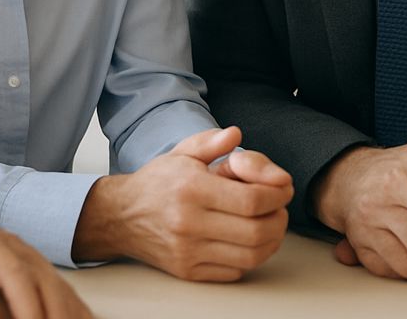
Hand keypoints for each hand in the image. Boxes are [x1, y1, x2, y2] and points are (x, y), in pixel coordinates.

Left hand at [0, 221, 90, 318]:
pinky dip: (74, 314)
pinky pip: (64, 294)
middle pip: (44, 282)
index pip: (14, 275)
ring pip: (60, 289)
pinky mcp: (37, 270)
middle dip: (53, 317)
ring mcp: (28, 255)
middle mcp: (10, 244)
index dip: (29, 309)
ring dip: (68, 316)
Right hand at [71, 126, 292, 281]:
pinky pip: (235, 270)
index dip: (276, 195)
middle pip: (256, 230)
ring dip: (271, 241)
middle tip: (281, 208)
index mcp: (191, 189)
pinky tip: (249, 241)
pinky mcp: (189, 272)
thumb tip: (236, 134)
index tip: (283, 188)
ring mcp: (189, 251)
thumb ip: (211, 142)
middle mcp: (190, 223)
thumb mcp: (181, 153)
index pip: (251, 199)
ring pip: (250, 255)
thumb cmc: (157, 182)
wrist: (123, 215)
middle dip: (279, 219)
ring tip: (270, 224)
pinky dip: (251, 257)